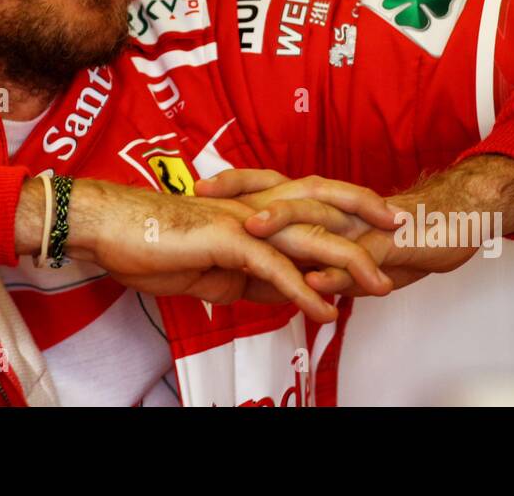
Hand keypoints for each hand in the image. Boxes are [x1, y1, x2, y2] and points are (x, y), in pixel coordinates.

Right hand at [54, 179, 389, 322]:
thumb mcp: (214, 266)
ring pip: (308, 238)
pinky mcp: (226, 242)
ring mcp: (242, 222)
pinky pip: (274, 269)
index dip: (348, 208)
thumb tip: (283, 293)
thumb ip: (252, 276)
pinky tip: (323, 310)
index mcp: (252, 209)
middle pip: (323, 205)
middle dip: (366, 219)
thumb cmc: (152, 241)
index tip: (380, 224)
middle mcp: (254, 208)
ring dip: (347, 263)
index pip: (311, 202)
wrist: (110, 227)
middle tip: (403, 235)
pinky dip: (302, 291)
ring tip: (379, 286)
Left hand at [195, 156, 513, 295]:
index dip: (236, 183)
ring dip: (285, 225)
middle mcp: (337, 207)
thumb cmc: (401, 236)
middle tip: (206, 197)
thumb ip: (322, 261)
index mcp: (324, 204)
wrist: (456, 224)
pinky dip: (335, 271)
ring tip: (253, 232)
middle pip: (285, 192)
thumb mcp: (352, 250)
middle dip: (243, 193)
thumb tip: (296, 279)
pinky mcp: (388, 246)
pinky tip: (314, 280)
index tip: (197, 186)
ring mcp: (361, 225)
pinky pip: (358, 257)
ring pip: (318, 220)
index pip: (272, 185)